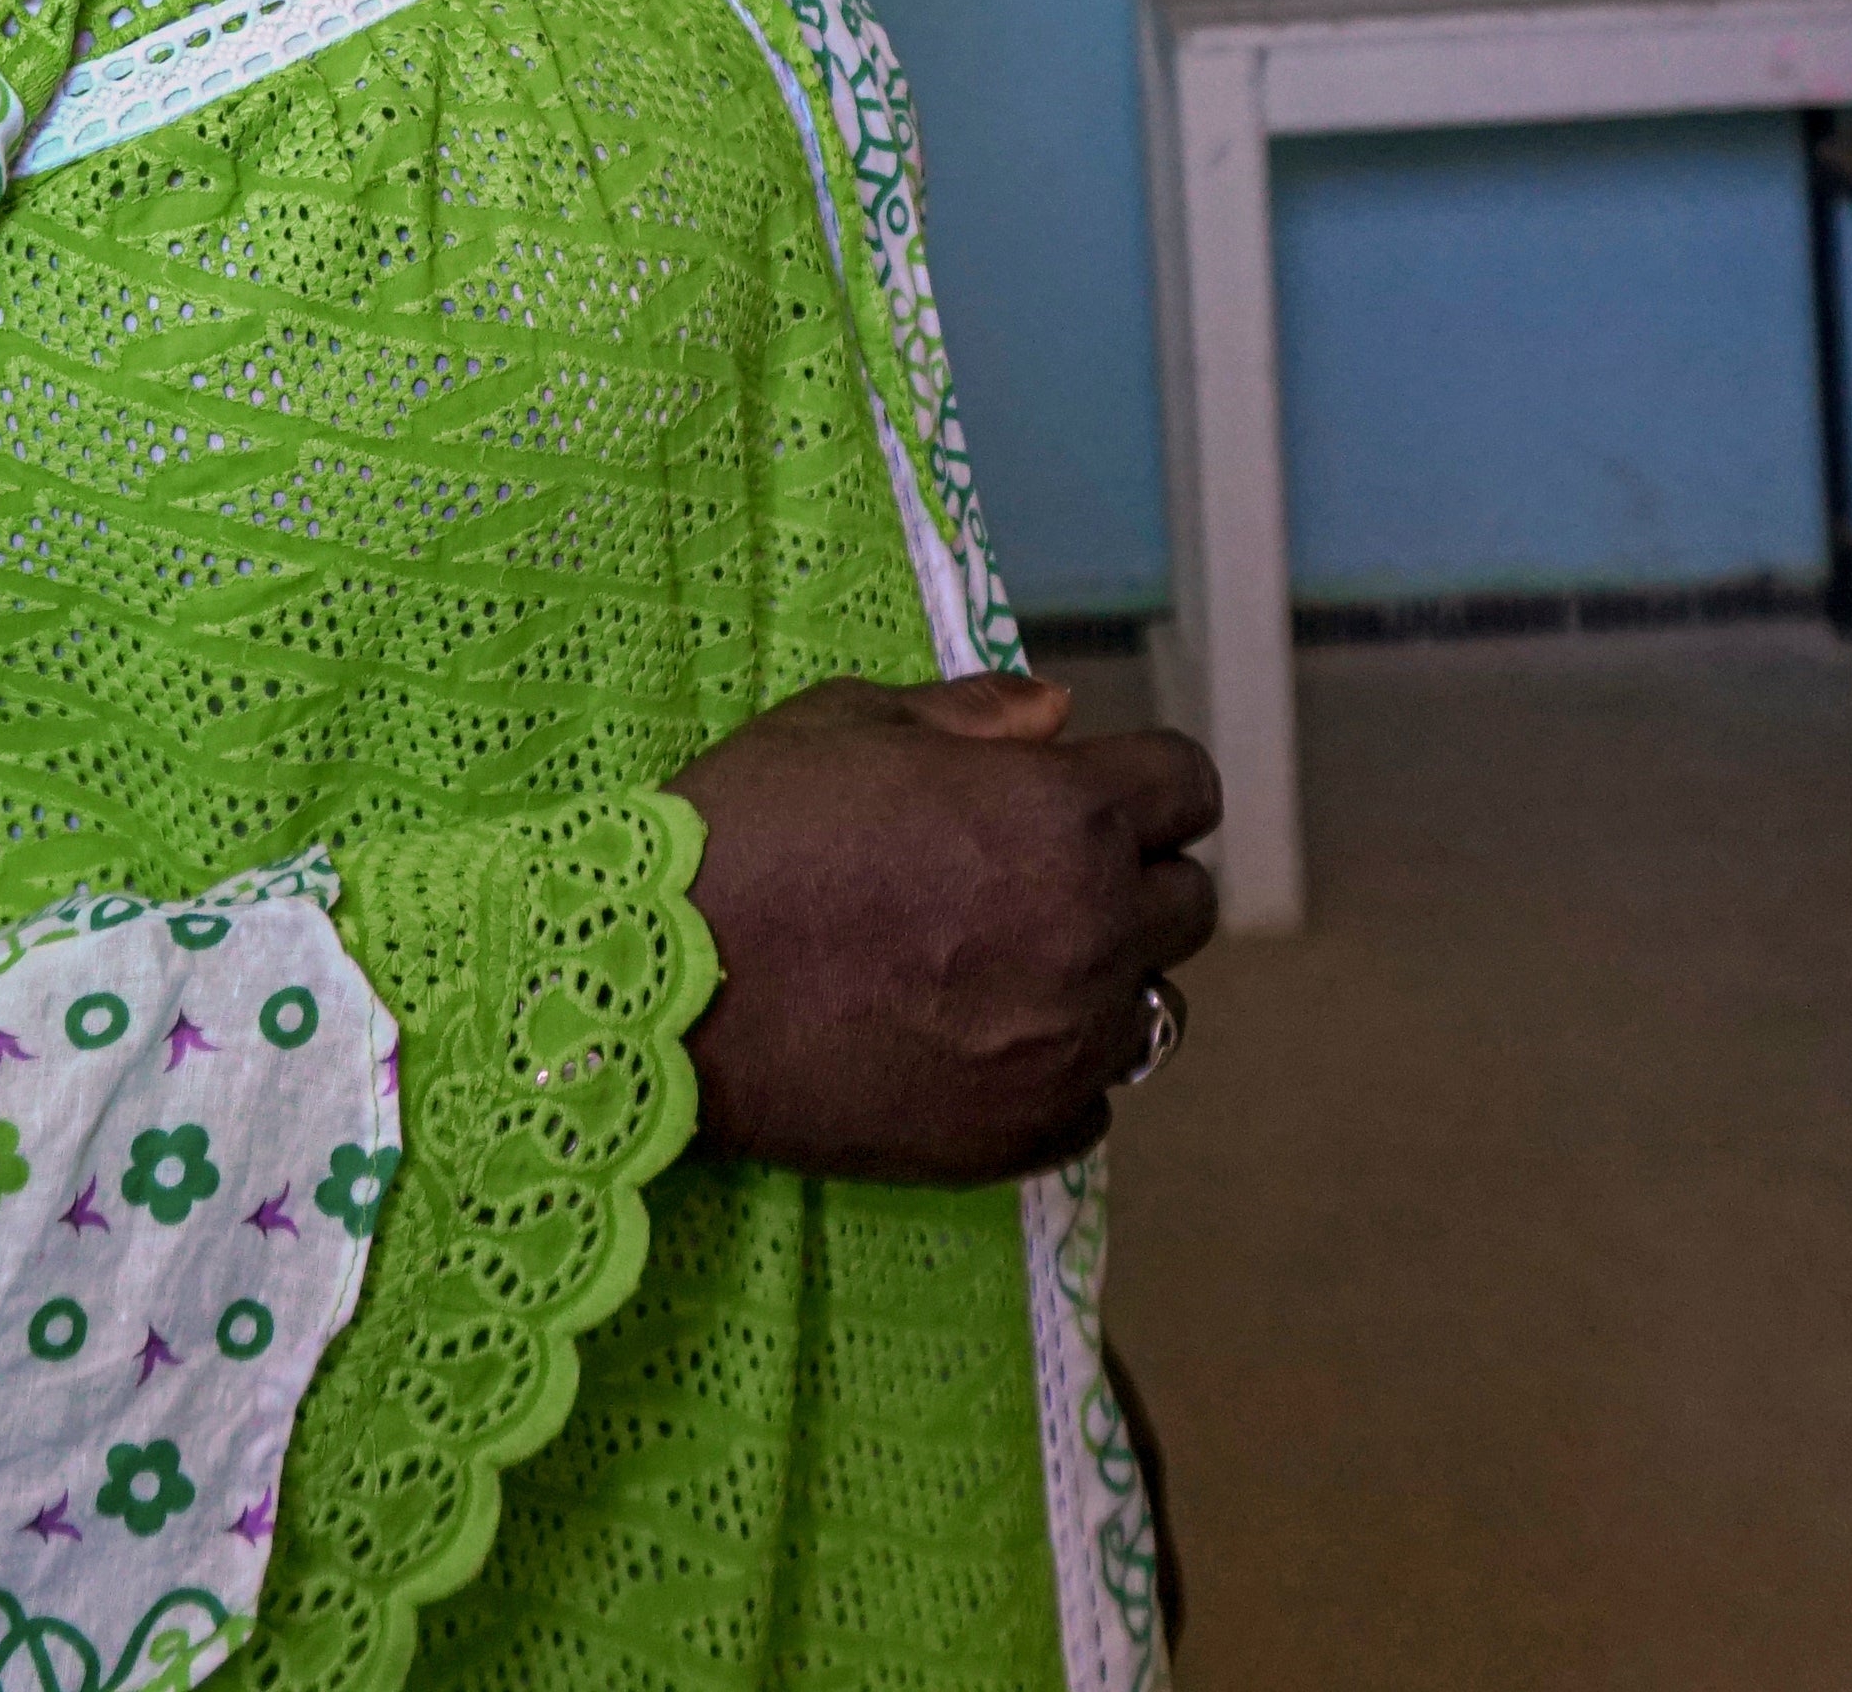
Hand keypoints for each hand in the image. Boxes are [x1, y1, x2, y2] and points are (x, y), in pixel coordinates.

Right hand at [667, 672, 1219, 1185]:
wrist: (662, 987)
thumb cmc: (754, 828)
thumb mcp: (850, 723)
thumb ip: (976, 714)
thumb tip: (1062, 715)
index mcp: (1068, 814)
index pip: (1189, 788)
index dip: (1141, 785)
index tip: (1086, 797)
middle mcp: (1096, 931)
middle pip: (1187, 904)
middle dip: (1132, 880)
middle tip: (1040, 884)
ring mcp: (1067, 1046)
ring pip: (1153, 1009)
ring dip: (1105, 983)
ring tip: (1013, 976)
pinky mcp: (1022, 1137)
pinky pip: (1091, 1105)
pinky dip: (1054, 1076)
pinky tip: (980, 1051)